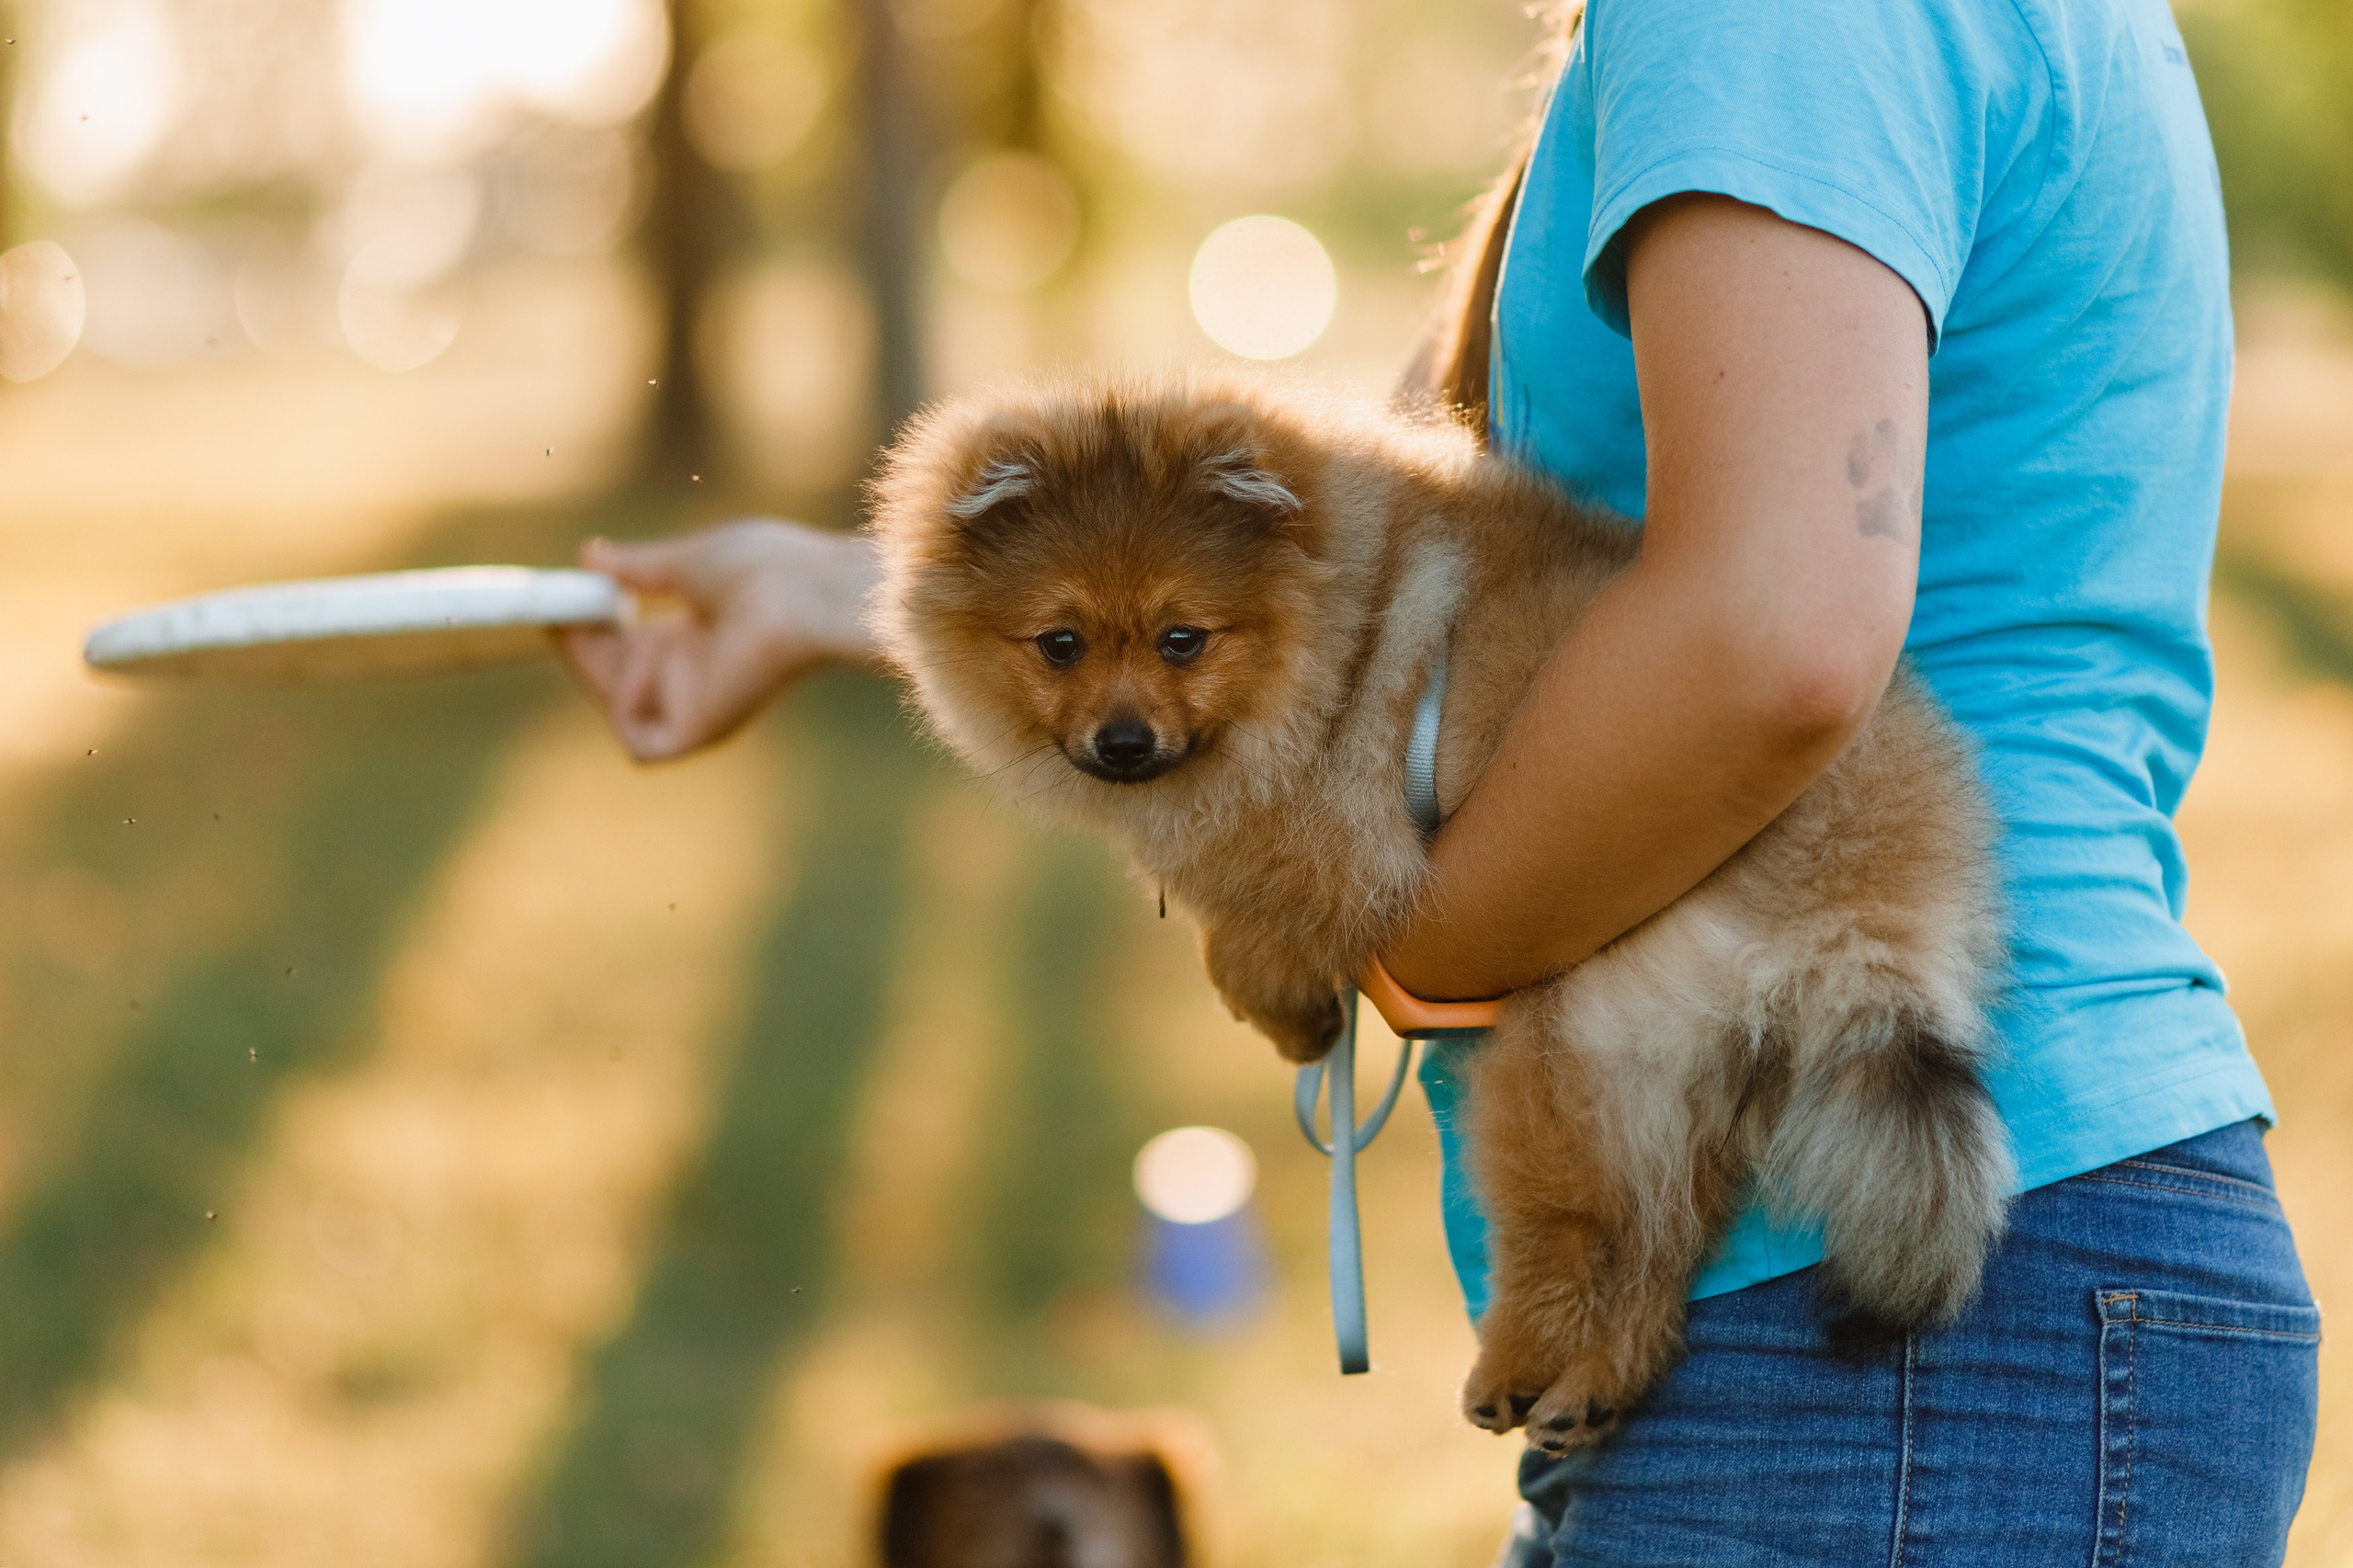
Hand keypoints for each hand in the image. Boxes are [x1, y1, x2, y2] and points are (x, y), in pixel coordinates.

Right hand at [560, 519, 882, 761]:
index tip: (569, 600)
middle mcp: (700, 677)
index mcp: (703, 639)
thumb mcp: (685, 562)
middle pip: (619, 680)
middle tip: (561, 612)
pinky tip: (642, 668)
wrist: (803, 593)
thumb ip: (638, 566)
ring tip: (604, 626)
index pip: (634, 647)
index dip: (597, 630)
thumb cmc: (765, 569)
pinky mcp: (702, 731)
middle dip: (584, 648)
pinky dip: (624, 713)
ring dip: (600, 671)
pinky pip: (642, 745)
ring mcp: (700, 706)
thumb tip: (589, 556)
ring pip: (623, 708)